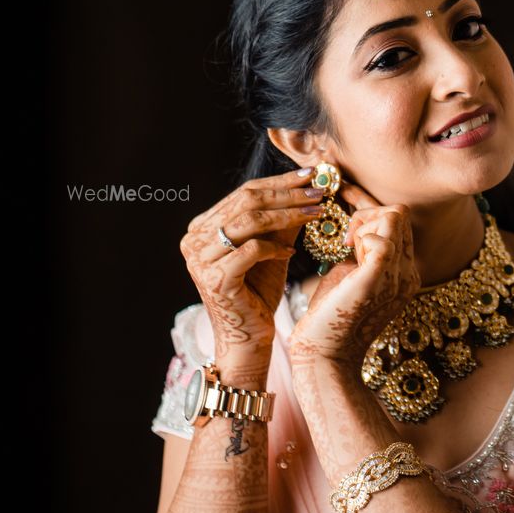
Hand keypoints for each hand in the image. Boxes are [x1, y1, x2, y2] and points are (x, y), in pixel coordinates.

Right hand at [180, 165, 330, 361]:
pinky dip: (275, 247)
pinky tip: (293, 252)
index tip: (311, 175)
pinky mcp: (215, 278)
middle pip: (246, 202)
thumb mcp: (273, 248)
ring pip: (249, 222)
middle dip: (287, 194)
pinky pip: (251, 250)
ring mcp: (200, 259)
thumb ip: (283, 220)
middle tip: (319, 191)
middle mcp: (194, 240)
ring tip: (316, 212)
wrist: (249, 337)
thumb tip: (309, 187)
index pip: (244, 193)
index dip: (279, 181)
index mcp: (202, 228)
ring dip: (288, 214)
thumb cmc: (259, 292)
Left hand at [287, 180, 421, 370]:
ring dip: (364, 223)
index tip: (346, 224)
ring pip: (393, 216)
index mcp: (405, 273)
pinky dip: (361, 234)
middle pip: (399, 213)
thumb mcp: (350, 275)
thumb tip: (355, 227)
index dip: (371, 212)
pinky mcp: (378, 278)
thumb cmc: (330, 316)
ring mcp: (398, 276)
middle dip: (367, 215)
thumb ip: (360, 252)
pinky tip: (346, 252)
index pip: (400, 221)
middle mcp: (409, 273)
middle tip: (345, 242)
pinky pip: (381, 237)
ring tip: (347, 249)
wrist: (324, 355)